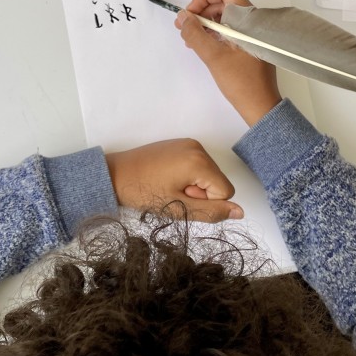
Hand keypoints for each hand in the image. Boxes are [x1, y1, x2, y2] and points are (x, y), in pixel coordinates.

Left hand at [105, 139, 242, 221]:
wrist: (114, 174)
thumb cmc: (142, 192)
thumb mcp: (178, 208)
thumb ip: (211, 212)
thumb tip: (240, 212)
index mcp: (199, 161)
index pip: (226, 191)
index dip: (206, 202)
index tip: (181, 198)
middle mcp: (198, 147)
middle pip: (217, 181)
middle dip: (199, 193)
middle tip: (172, 193)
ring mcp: (189, 143)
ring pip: (208, 175)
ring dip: (193, 185)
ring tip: (168, 186)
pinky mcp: (181, 144)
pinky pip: (198, 166)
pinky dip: (187, 176)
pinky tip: (167, 178)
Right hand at [175, 0, 281, 127]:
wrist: (261, 105)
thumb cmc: (242, 82)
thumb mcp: (213, 57)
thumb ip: (195, 34)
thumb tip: (182, 17)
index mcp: (248, 19)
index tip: (189, 14)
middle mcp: (252, 22)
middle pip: (222, 3)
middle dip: (200, 12)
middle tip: (184, 27)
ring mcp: (251, 33)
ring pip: (224, 17)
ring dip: (205, 24)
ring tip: (190, 39)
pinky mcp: (248, 44)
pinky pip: (229, 30)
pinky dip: (214, 34)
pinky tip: (201, 45)